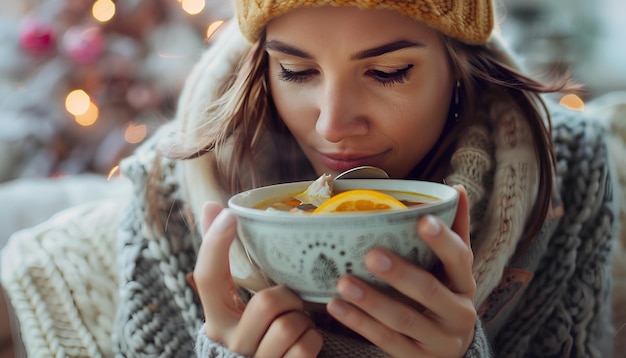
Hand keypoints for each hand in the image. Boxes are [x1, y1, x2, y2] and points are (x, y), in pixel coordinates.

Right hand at [193, 202, 322, 356]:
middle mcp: (230, 341)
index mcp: (216, 318)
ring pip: (289, 326)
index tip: (229, 215)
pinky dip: (312, 340)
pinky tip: (302, 343)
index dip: (215, 245)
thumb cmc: (252, 332)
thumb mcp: (235, 302)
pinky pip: (305, 346)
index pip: (207, 277)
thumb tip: (212, 207)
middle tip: (289, 305)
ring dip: (303, 322)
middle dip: (289, 299)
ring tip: (296, 325)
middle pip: (267, 302)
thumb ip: (225, 260)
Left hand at [326, 185, 475, 357]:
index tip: (422, 220)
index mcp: (465, 284)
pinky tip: (336, 306)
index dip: (442, 240)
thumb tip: (456, 187)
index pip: (460, 259)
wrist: (451, 352)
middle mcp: (459, 314)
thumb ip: (453, 231)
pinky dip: (359, 323)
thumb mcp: (453, 269)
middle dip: (400, 274)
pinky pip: (385, 341)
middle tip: (371, 256)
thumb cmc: (446, 297)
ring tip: (344, 282)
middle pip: (430, 292)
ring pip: (404, 321)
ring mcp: (438, 341)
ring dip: (371, 301)